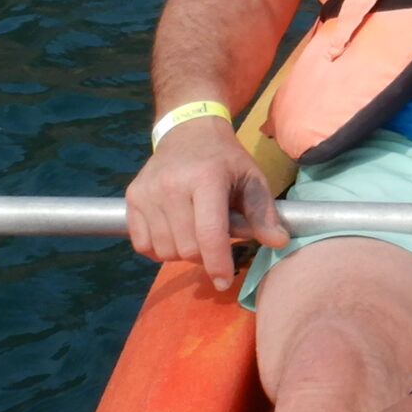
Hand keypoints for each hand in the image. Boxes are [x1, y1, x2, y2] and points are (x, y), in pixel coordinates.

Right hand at [125, 112, 287, 284]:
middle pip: (187, 248)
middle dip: (204, 256)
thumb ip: (264, 213)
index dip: (218, 263)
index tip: (224, 281)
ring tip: (196, 231)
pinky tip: (175, 231)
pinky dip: (160, 248)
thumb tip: (279, 242)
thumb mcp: (252, 179)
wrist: (188, 131)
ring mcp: (147, 191)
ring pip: (164, 251)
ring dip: (183, 253)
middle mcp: (172, 184)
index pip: (209, 233)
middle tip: (215, 239)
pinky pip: (143, 245)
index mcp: (206, 178)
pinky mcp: (132, 197)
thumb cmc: (225, 159)